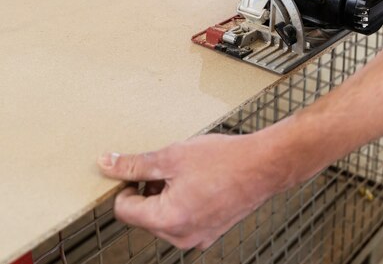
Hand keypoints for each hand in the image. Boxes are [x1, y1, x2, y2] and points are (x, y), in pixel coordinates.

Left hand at [97, 133, 281, 248]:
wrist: (265, 165)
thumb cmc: (225, 160)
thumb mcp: (172, 156)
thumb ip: (136, 165)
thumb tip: (107, 164)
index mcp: (167, 219)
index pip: (124, 210)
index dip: (126, 186)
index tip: (140, 171)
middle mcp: (181, 236)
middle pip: (145, 216)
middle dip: (149, 192)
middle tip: (170, 168)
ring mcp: (198, 237)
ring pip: (165, 219)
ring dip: (167, 198)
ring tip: (189, 174)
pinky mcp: (212, 232)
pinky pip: (185, 221)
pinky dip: (186, 203)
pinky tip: (202, 183)